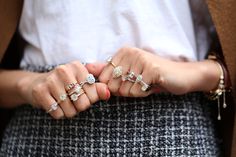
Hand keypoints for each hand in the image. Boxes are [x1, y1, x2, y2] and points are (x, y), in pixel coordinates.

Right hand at [17, 61, 109, 118]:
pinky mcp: (40, 91)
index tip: (83, 95)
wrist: (36, 84)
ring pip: (70, 111)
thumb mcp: (82, 82)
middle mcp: (64, 70)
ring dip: (69, 112)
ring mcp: (51, 80)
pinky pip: (57, 114)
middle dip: (80, 107)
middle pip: (83, 103)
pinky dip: (59, 114)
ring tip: (63, 102)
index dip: (90, 99)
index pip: (94, 93)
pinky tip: (54, 105)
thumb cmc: (65, 84)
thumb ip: (97, 87)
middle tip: (73, 101)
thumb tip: (108, 93)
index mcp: (77, 66)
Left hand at [86, 46, 218, 96]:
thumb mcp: (129, 72)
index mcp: (123, 52)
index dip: (114, 86)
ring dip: (136, 92)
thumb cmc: (152, 76)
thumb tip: (88, 67)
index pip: (104, 78)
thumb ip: (108, 69)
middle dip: (125, 90)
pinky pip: (136, 92)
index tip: (128, 81)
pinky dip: (144, 93)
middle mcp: (130, 53)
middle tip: (139, 83)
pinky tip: (153, 85)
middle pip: (112, 85)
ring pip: (124, 90)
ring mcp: (141, 60)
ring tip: (146, 83)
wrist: (181, 76)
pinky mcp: (151, 70)